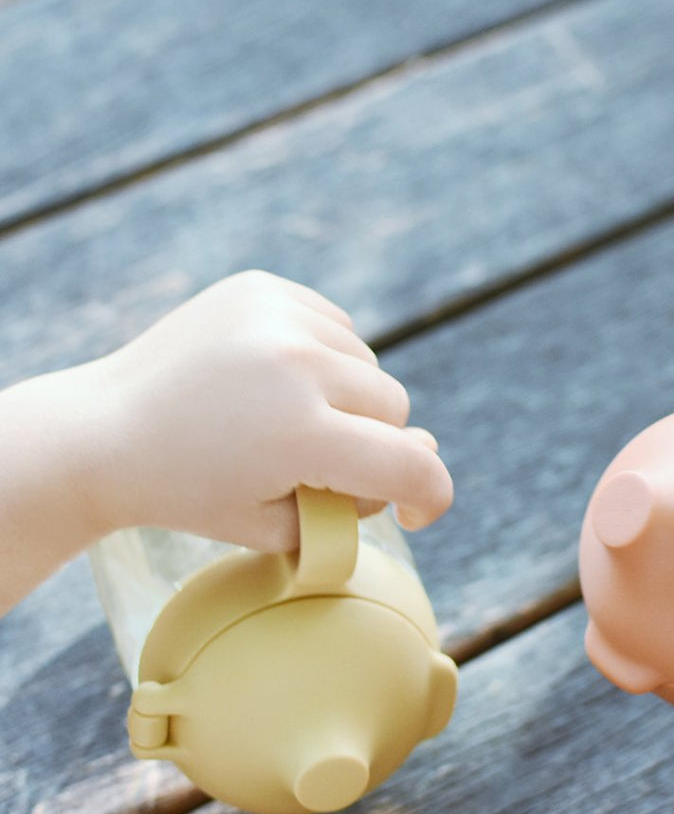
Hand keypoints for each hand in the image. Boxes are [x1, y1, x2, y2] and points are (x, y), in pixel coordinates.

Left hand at [82, 271, 452, 547]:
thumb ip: (363, 501)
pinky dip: (323, 358)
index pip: (411, 466)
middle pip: (396, 408)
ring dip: (348, 397)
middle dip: (372, 442)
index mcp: (299, 436)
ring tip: (286, 416)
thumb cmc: (192, 491)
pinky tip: (276, 378)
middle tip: (314, 463)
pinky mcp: (262, 288)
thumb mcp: (279, 526)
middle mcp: (297, 365)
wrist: (103, 431)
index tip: (415, 513)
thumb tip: (429, 446)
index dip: (430, 496)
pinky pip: (337, 328)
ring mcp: (278, 316)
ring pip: (368, 365)